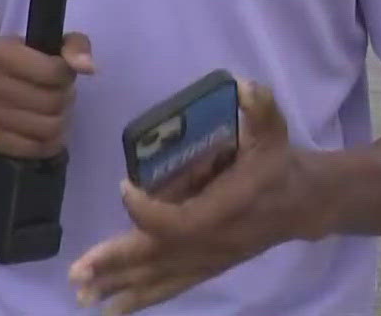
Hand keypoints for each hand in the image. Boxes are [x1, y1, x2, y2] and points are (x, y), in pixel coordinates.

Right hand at [0, 33, 93, 158]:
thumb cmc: (10, 65)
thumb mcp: (38, 44)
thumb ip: (72, 46)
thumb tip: (88, 66)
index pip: (52, 72)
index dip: (66, 76)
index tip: (62, 75)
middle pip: (51, 102)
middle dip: (65, 101)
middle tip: (61, 97)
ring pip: (45, 129)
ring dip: (60, 124)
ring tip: (54, 115)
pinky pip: (32, 149)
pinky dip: (47, 144)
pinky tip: (45, 134)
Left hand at [71, 81, 329, 313]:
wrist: (302, 203)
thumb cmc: (278, 163)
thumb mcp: (273, 129)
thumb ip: (260, 107)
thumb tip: (243, 87)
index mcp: (224, 210)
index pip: (179, 221)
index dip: (149, 209)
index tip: (124, 186)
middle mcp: (212, 242)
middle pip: (158, 257)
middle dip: (117, 264)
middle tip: (78, 273)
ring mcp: (208, 259)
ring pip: (159, 277)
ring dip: (119, 286)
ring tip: (81, 295)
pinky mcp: (206, 267)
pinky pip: (170, 286)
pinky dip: (141, 297)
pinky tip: (112, 310)